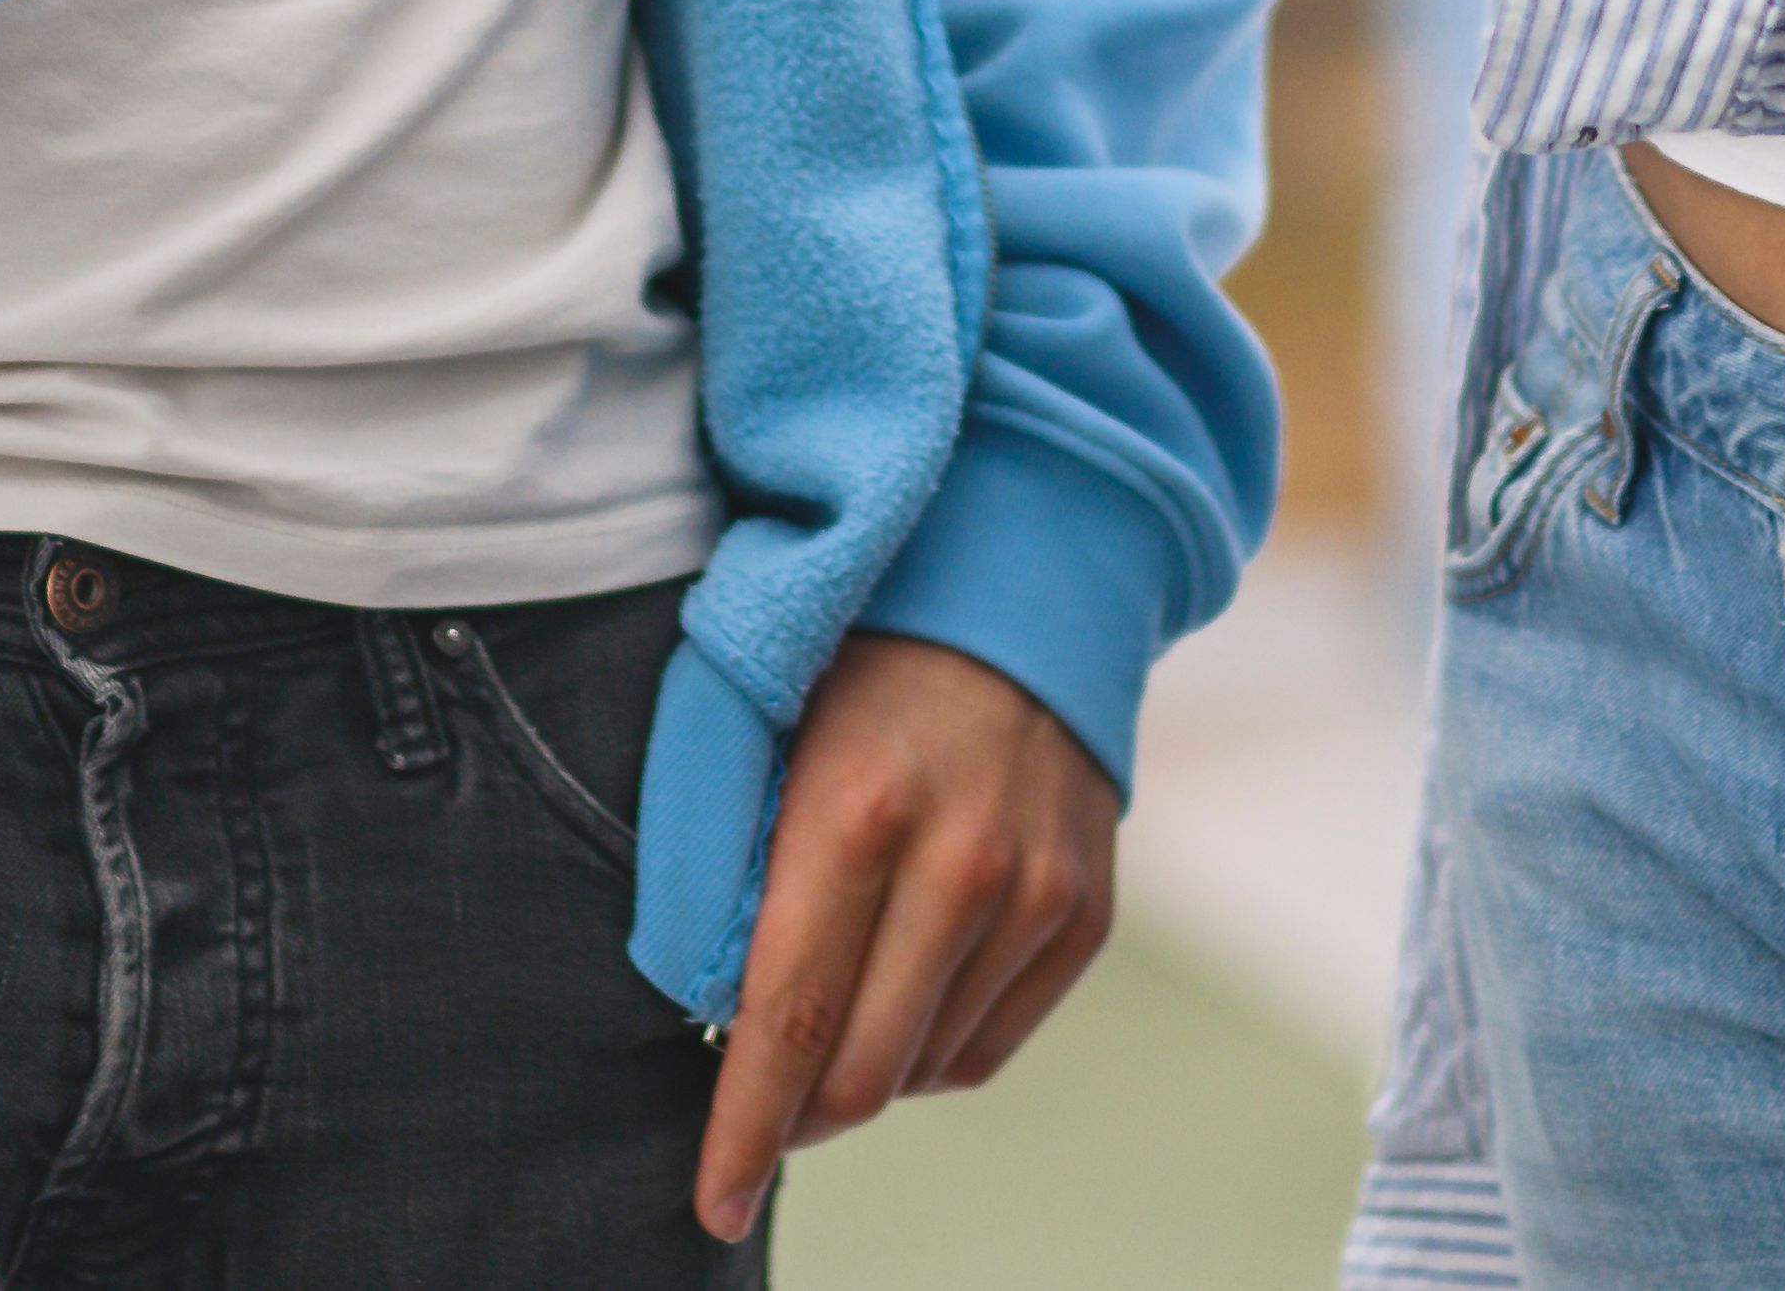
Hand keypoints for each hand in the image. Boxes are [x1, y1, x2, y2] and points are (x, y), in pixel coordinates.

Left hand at [696, 629, 1116, 1237]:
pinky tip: (898, 989)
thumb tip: (700, 1012)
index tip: (713, 1206)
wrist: (1020, 579)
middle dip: (793, 1119)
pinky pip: (985, 1047)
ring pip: (922, 1070)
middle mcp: (960, 862)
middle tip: (755, 1114)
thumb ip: (718, 861)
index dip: (743, 1132)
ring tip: (831, 1000)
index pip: (786, 1022)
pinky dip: (927, 1049)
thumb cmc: (852, 655)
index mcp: (855, 809)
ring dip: (861, 1070)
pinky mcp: (1084, 913)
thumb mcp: (757, 721)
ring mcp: (1036, 891)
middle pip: (860, 1071)